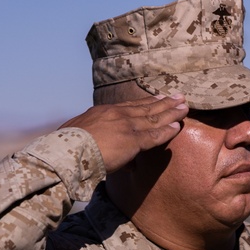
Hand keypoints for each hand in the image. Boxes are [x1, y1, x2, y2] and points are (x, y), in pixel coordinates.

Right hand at [59, 94, 188, 172]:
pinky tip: (178, 126)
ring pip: (154, 118)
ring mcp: (126, 126)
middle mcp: (117, 114)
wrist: (65, 153)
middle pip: (146, 107)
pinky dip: (167, 130)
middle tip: (179, 96)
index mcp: (103, 112)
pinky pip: (154, 135)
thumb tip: (104, 153)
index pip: (130, 106)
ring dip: (171, 112)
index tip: (158, 98)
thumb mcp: (79, 135)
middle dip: (164, 102)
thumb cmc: (66, 148)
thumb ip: (95, 140)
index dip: (147, 102)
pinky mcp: (132, 140)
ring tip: (185, 107)